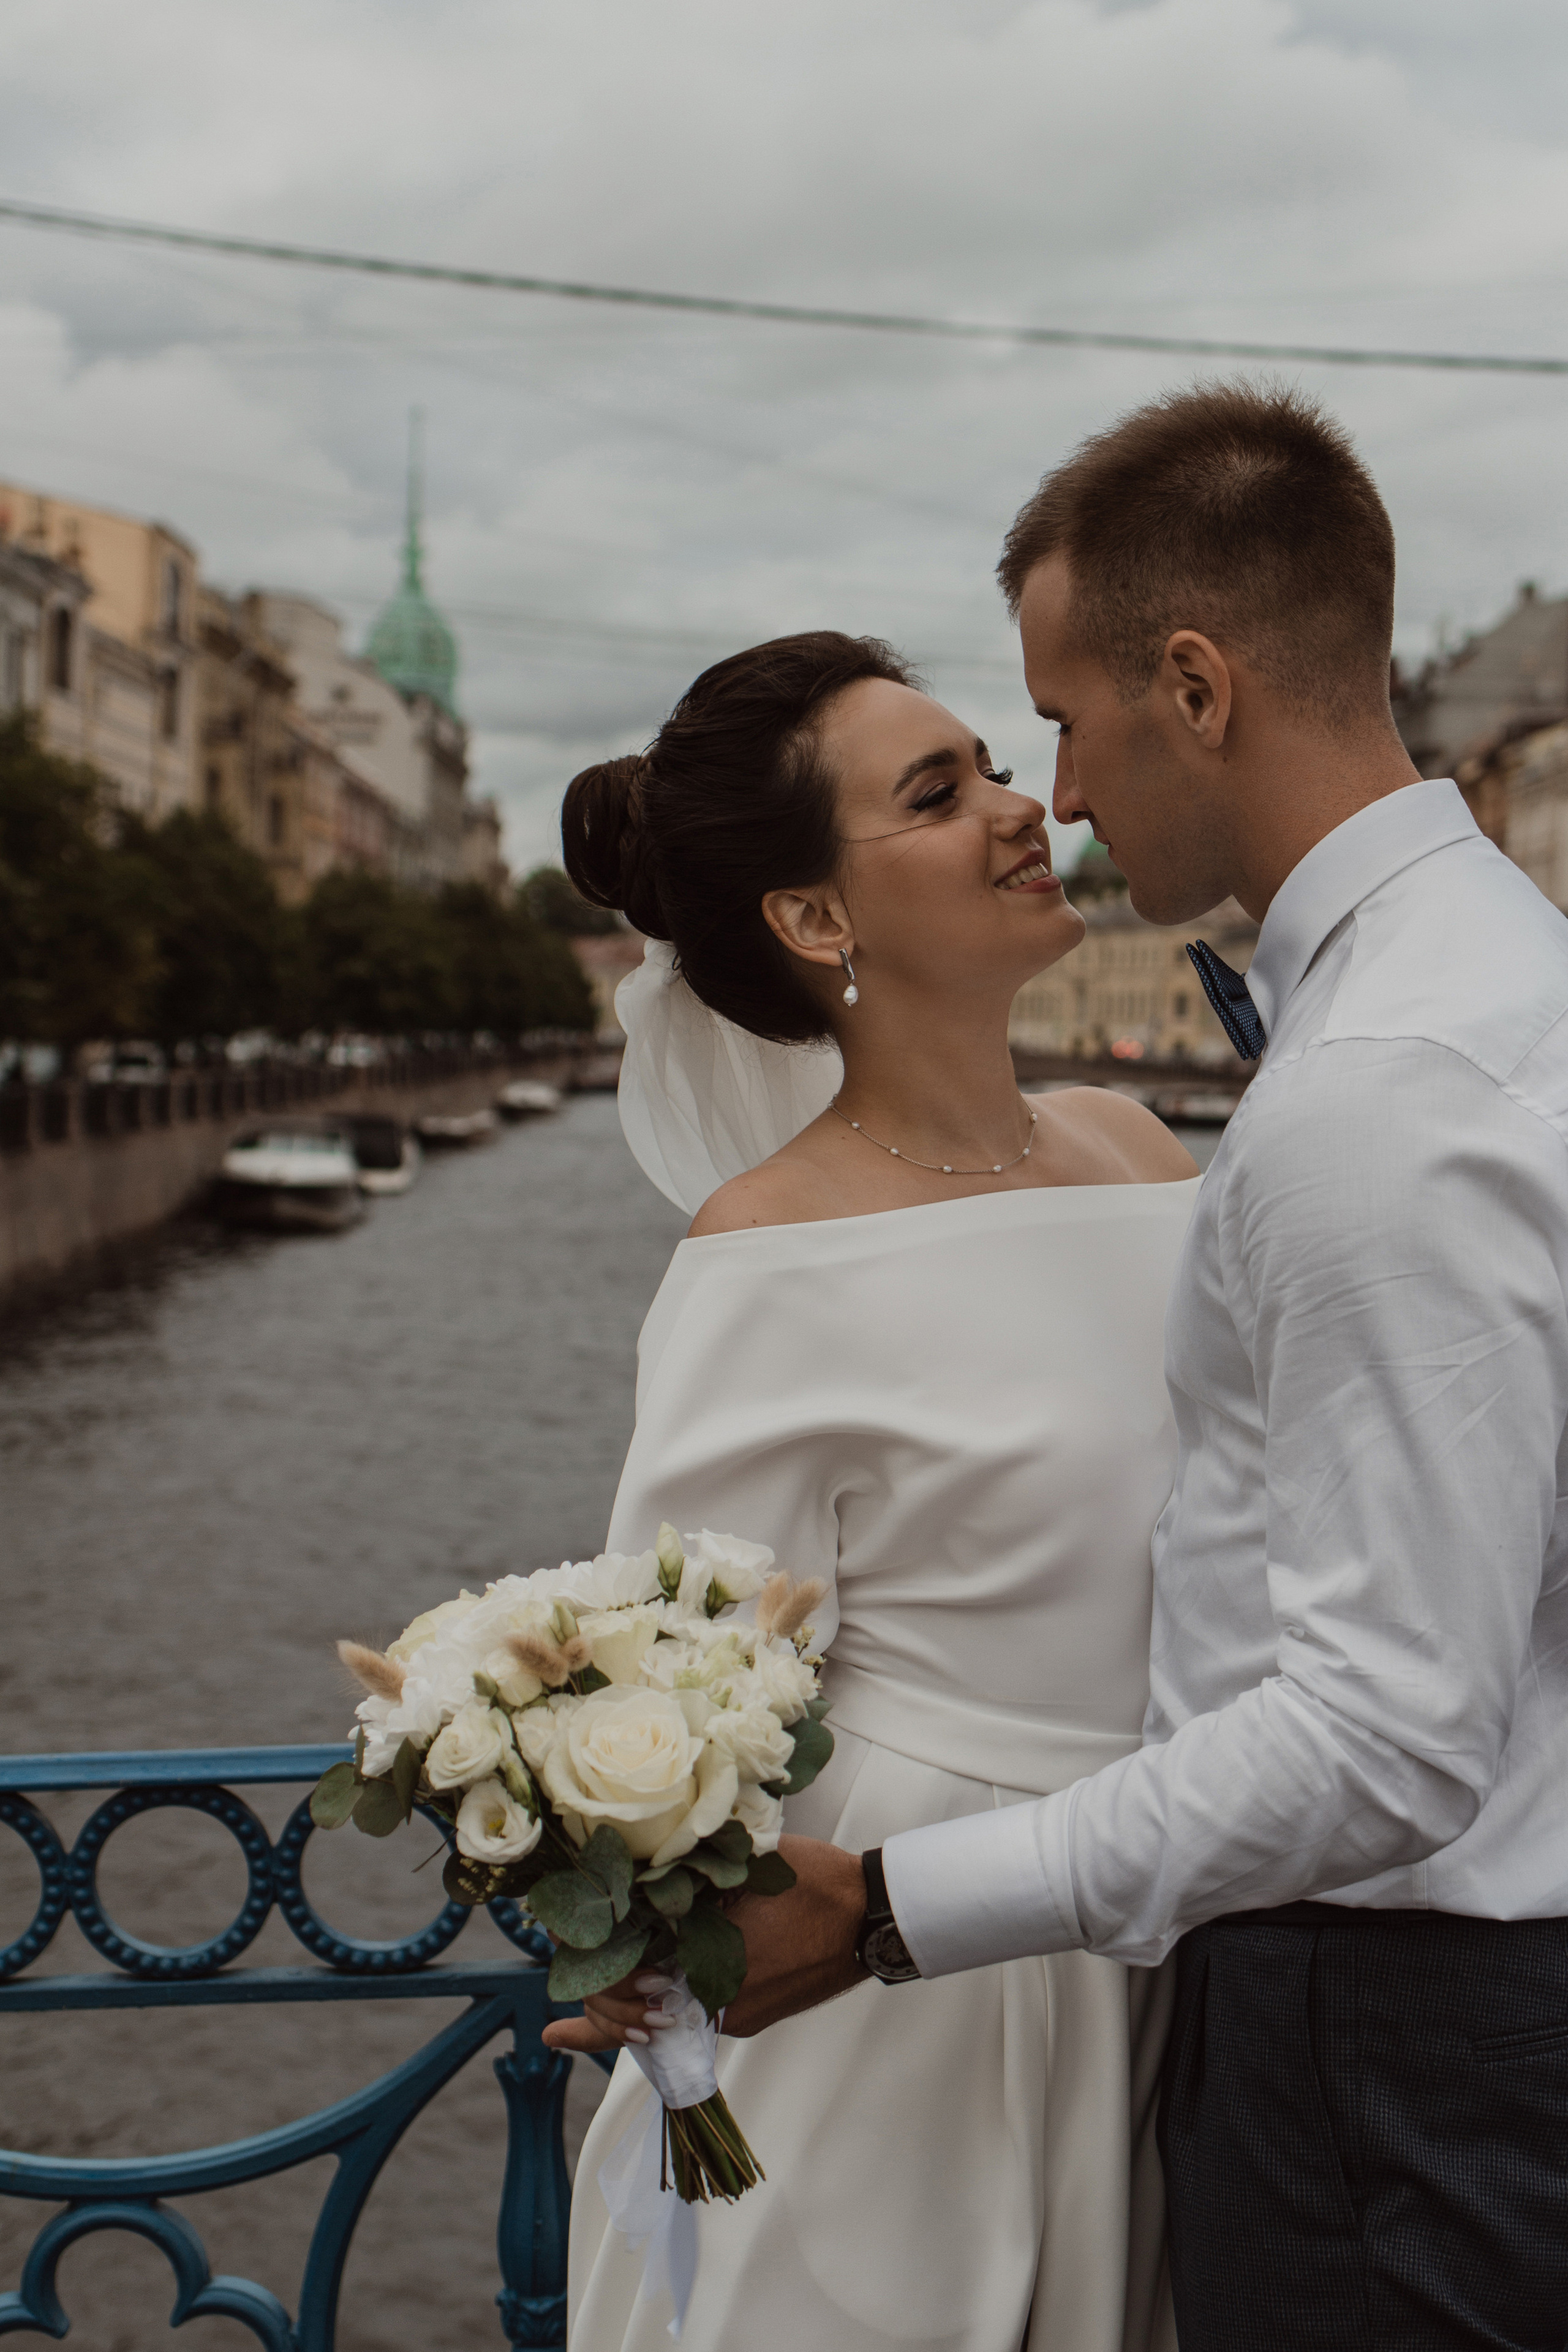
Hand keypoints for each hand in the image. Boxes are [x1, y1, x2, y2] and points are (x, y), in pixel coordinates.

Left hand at [540, 1836, 868, 2055]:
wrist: (870, 1917)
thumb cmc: (808, 1884)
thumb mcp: (738, 1870)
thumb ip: (686, 1883)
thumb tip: (632, 1883)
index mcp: (701, 1968)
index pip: (619, 1986)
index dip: (581, 1974)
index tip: (552, 1970)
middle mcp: (713, 2006)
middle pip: (633, 2013)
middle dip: (597, 2002)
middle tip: (565, 1987)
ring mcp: (735, 2015)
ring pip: (664, 2014)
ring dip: (631, 2004)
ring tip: (576, 2019)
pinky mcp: (752, 2015)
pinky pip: (695, 2012)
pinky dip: (669, 2002)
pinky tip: (654, 1991)